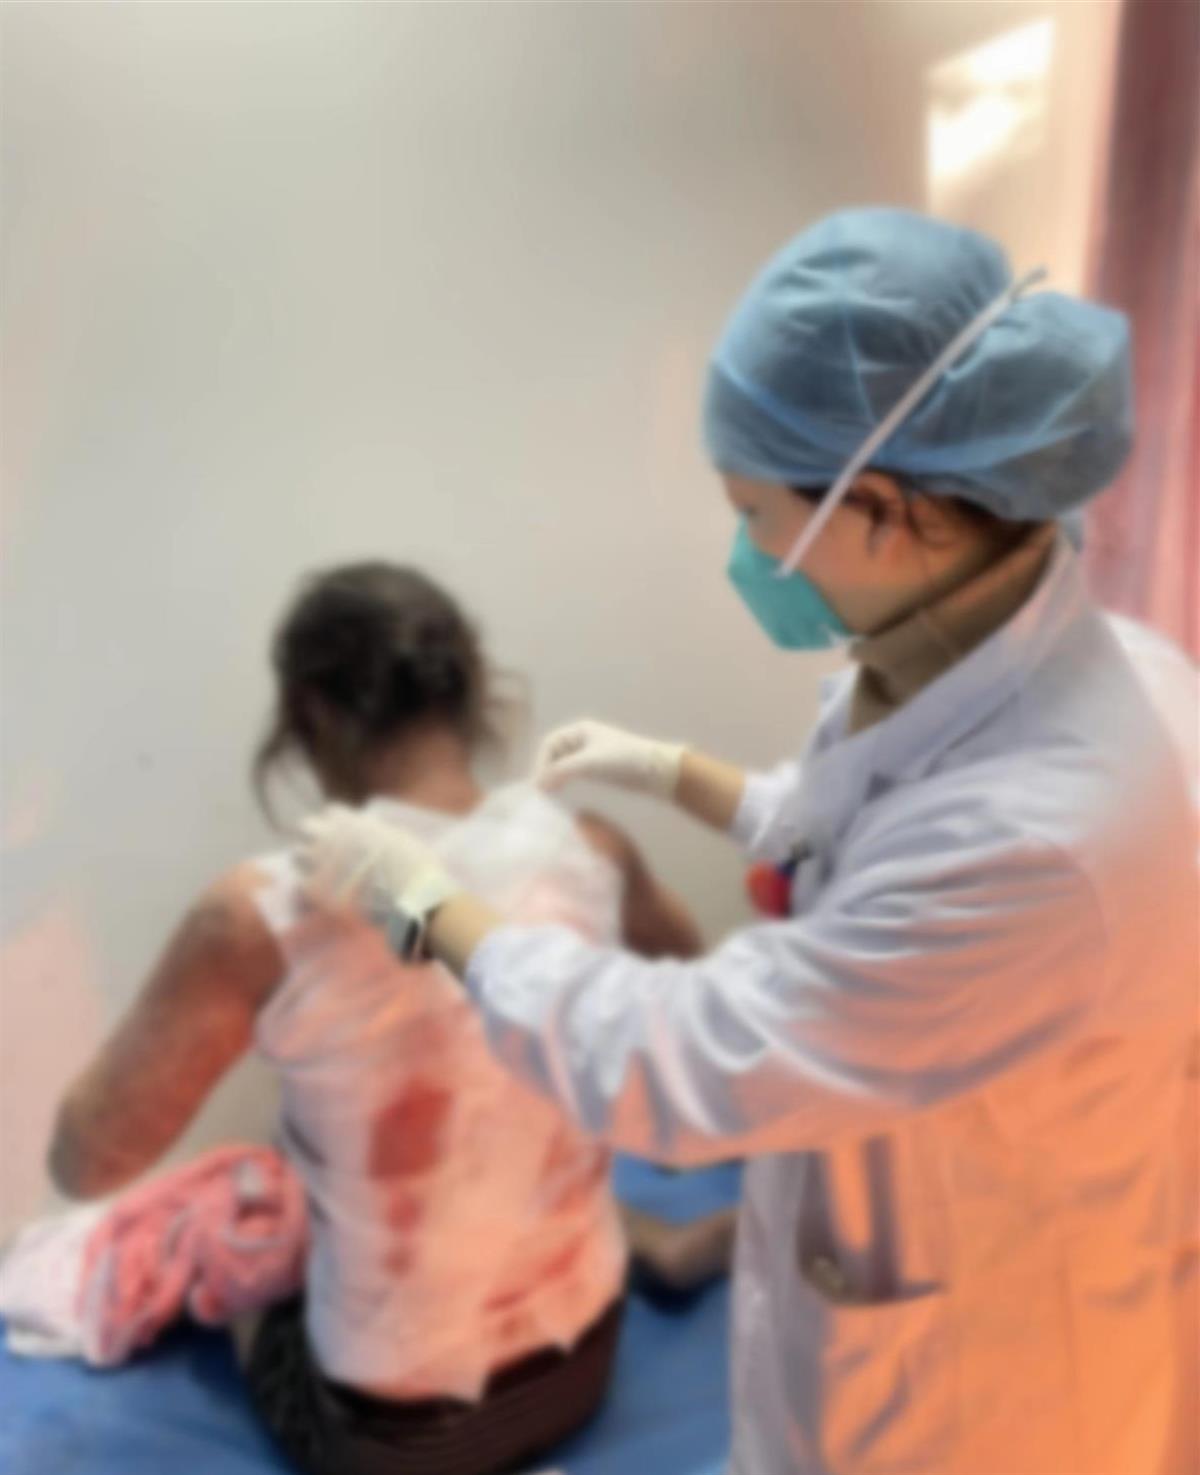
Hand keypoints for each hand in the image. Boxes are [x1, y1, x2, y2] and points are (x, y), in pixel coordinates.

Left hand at [297, 805, 451, 921]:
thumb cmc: (416, 868)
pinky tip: (322, 898)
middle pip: (306, 827)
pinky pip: (300, 885)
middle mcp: (332, 837)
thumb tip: (373, 831)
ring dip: (306, 862)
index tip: (344, 837)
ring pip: (297, 854)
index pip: (332, 813)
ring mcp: (322, 863)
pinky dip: (309, 891)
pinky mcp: (317, 890)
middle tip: (324, 854)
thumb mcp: (401, 839)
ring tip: (320, 875)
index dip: (338, 825)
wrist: (412, 897)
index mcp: (353, 822)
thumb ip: (378, 832)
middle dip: (314, 838)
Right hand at [533, 720, 684, 798]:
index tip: (538, 784)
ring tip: (547, 795)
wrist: (656, 771)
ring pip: (563, 764)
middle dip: (546, 770)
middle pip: (554, 754)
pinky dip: (564, 781)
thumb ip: (562, 771)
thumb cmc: (623, 759)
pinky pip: (573, 773)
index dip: (541, 762)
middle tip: (540, 792)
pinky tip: (560, 793)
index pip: (550, 743)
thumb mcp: (590, 762)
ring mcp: (590, 754)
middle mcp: (582, 739)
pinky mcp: (597, 769)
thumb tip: (537, 784)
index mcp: (580, 730)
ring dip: (554, 777)